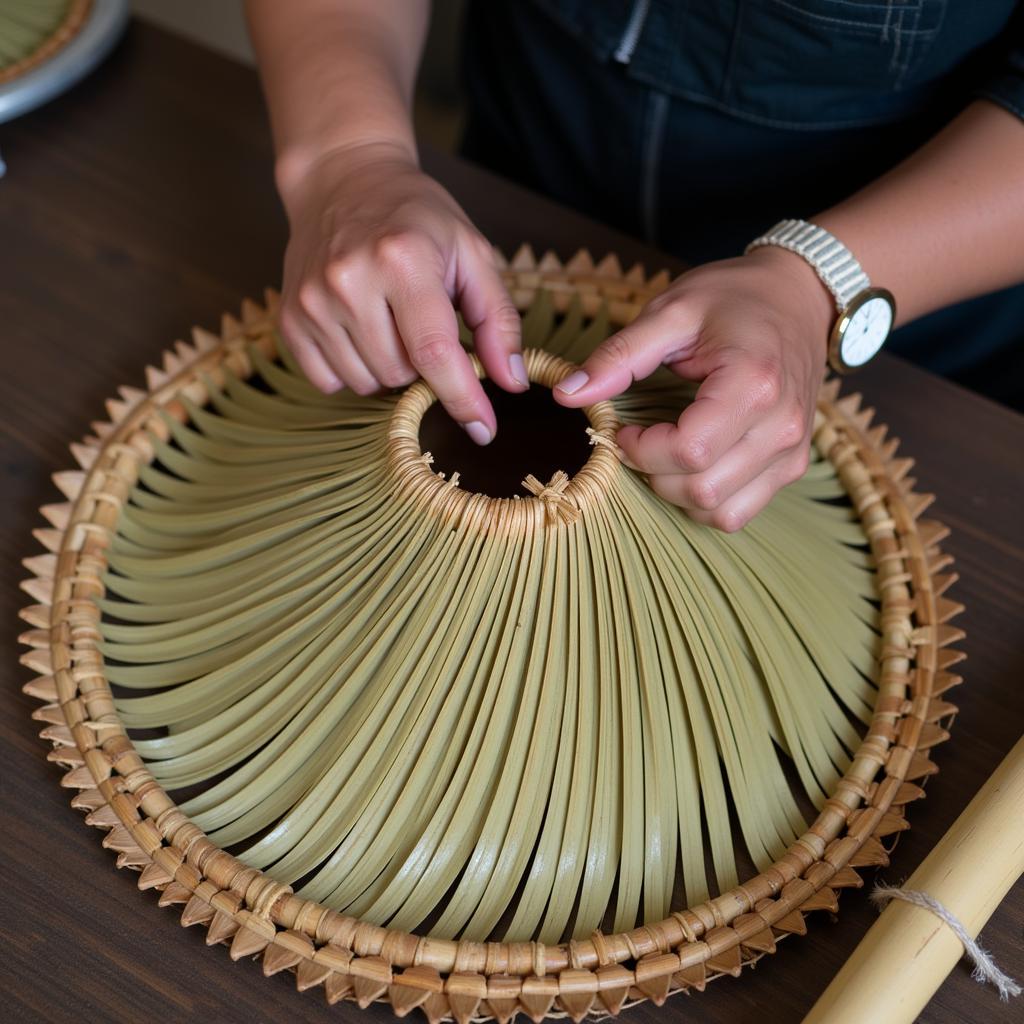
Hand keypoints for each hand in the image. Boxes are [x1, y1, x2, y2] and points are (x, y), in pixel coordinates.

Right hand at [277, 140, 524, 442]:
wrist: (343, 180)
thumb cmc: (417, 219)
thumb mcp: (471, 254)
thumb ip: (498, 320)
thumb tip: (513, 382)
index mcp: (402, 259)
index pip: (434, 352)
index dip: (463, 398)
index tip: (484, 430)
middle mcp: (349, 280)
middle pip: (401, 374)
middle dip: (423, 364)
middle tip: (421, 322)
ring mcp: (312, 301)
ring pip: (366, 384)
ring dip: (389, 368)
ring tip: (390, 321)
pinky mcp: (289, 318)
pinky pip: (329, 382)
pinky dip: (353, 369)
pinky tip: (359, 330)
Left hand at [554, 247, 833, 530]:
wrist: (800, 296)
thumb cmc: (735, 298)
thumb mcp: (670, 312)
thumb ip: (618, 356)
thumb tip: (567, 395)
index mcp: (753, 383)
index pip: (688, 452)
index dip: (641, 449)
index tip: (624, 428)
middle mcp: (781, 426)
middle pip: (701, 489)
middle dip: (654, 472)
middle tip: (640, 440)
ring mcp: (792, 451)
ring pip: (720, 511)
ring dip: (678, 493)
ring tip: (666, 452)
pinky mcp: (793, 465)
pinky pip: (740, 512)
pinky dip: (706, 501)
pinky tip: (692, 466)